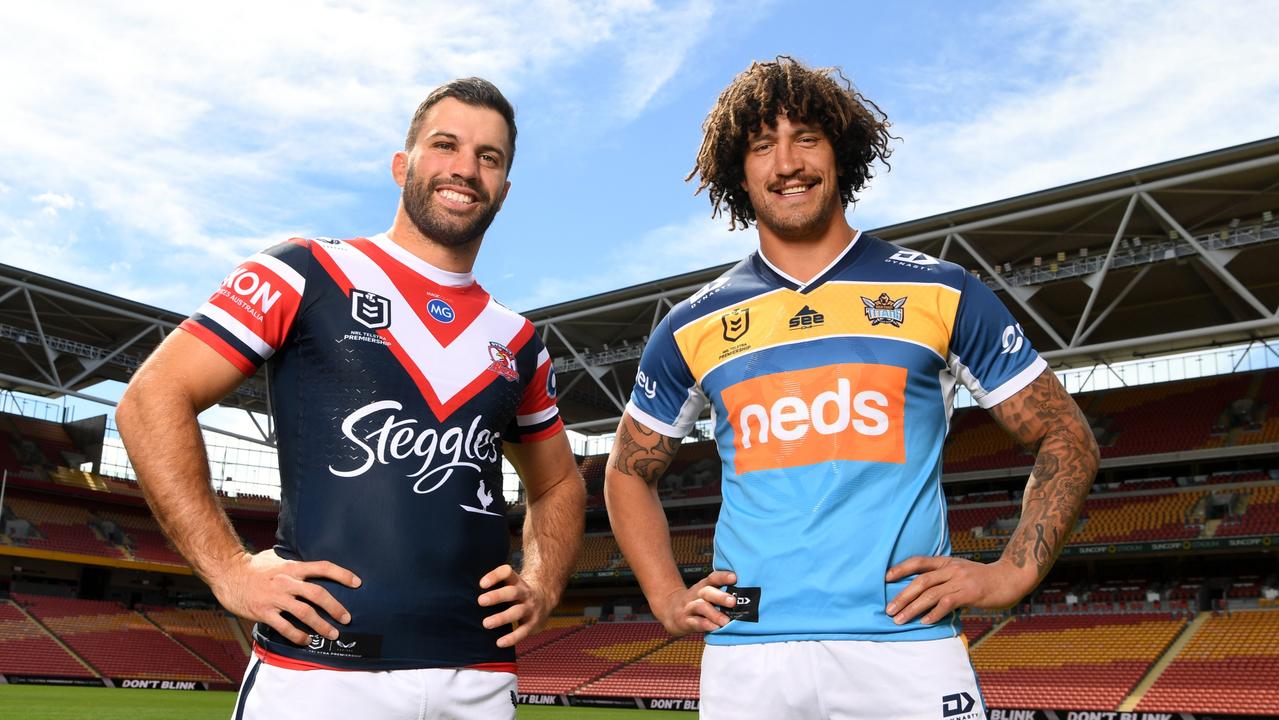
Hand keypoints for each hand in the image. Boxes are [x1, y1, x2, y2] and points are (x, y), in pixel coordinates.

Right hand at [208, 549, 360, 644]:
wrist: (228, 574)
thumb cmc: (253, 566)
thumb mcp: (277, 558)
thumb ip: (294, 564)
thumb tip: (311, 567)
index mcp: (292, 567)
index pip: (323, 567)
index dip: (342, 574)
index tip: (357, 583)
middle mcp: (287, 582)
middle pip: (318, 594)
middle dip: (335, 608)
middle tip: (346, 618)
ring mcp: (276, 598)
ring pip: (305, 613)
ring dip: (321, 625)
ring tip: (331, 634)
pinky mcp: (264, 612)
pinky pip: (286, 627)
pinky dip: (298, 636)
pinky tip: (306, 640)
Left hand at [478, 564, 548, 648]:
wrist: (545, 600)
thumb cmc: (516, 593)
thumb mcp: (510, 583)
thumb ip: (493, 584)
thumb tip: (463, 590)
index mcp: (516, 581)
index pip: (507, 572)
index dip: (495, 576)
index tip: (481, 584)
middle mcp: (524, 593)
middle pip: (512, 592)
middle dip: (497, 596)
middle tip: (480, 601)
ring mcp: (530, 608)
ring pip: (516, 612)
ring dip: (501, 618)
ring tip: (486, 623)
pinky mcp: (532, 623)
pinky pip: (523, 631)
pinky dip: (512, 638)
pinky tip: (499, 643)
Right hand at [654, 570, 737, 636]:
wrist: (670, 610)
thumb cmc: (696, 603)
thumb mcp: (706, 594)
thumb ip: (722, 594)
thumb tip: (747, 597)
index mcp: (703, 586)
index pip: (713, 578)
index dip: (723, 576)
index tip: (735, 577)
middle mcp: (696, 595)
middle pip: (707, 592)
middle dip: (720, 596)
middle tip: (733, 601)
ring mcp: (689, 607)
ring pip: (701, 607)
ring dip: (714, 614)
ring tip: (726, 621)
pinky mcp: (685, 621)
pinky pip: (695, 622)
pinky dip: (705, 625)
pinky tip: (715, 628)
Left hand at [885, 556, 1035, 624]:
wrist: (1010, 579)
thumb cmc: (982, 579)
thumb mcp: (960, 572)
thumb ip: (943, 579)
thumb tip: (922, 595)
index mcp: (946, 562)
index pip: (918, 562)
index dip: (901, 568)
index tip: (885, 578)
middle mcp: (951, 569)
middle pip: (920, 581)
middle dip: (902, 596)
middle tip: (888, 609)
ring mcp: (961, 580)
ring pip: (930, 594)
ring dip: (913, 608)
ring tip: (900, 619)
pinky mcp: (970, 593)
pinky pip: (948, 603)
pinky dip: (934, 613)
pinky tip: (925, 622)